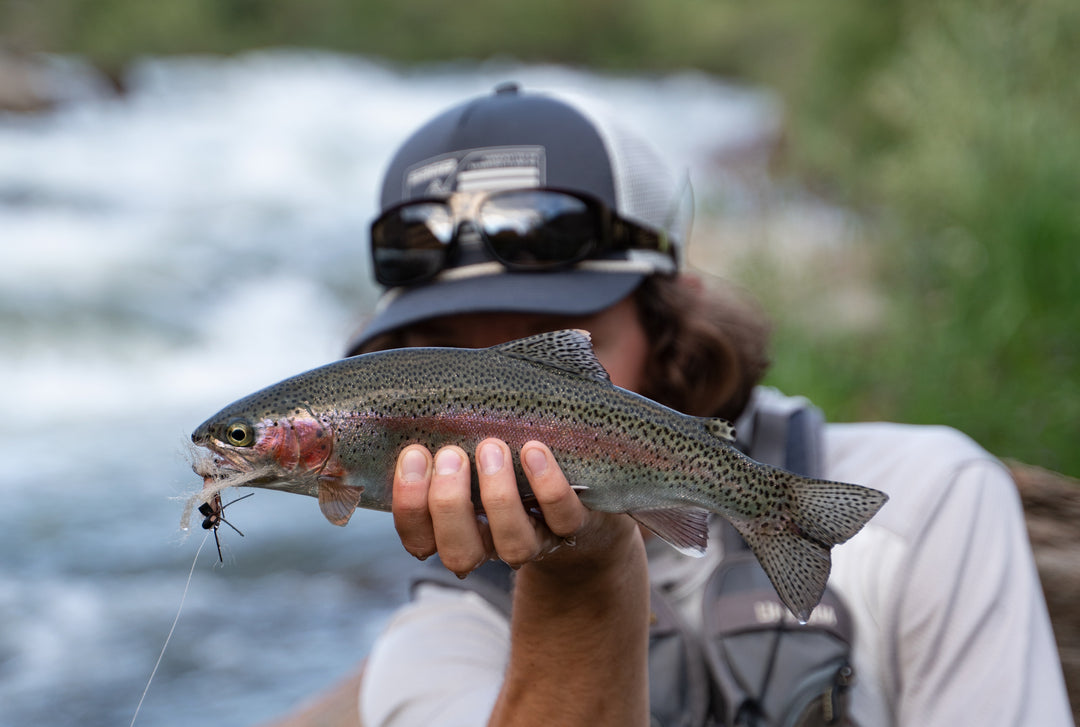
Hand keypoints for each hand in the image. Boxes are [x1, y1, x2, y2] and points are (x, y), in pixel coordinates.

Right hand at [391, 438, 638, 577]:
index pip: (419, 539)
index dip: (409, 504)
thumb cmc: (510, 463)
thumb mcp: (474, 448)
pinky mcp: (576, 526)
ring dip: (498, 496)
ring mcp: (535, 538)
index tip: (414, 454)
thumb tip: (422, 381)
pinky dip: (547, 485)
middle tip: (452, 454)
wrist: (580, 499)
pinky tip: (535, 450)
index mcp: (456, 528)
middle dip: (449, 504)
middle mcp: (492, 543)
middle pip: (460, 552)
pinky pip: (562, 517)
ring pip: (512, 546)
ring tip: (493, 447)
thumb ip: (447, 428)